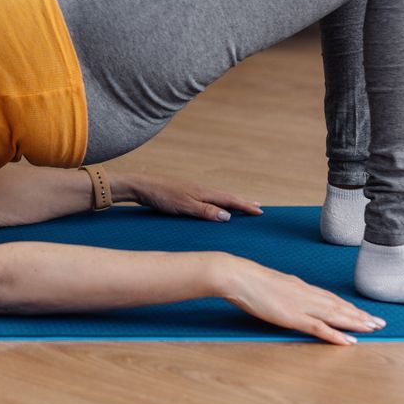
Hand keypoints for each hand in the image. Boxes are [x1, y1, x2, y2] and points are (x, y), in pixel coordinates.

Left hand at [130, 173, 262, 221]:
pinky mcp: (186, 194)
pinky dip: (219, 202)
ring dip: (232, 202)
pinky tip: (217, 206)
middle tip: (258, 208)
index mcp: (204, 193)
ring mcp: (194, 191)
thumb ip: (205, 211)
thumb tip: (228, 216)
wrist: (142, 186)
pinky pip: (210, 199)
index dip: (245, 206)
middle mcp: (202, 190)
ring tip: (242, 206)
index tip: (261, 212)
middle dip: (243, 202)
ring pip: (219, 197)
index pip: (230, 200)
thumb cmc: (161, 196)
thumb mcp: (184, 206)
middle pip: (228, 196)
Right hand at [215, 254, 386, 344]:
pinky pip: (320, 328)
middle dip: (360, 315)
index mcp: (299, 286)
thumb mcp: (269, 283)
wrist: (237, 276)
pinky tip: (350, 341)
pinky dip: (337, 335)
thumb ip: (282, 290)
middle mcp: (305, 294)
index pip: (329, 297)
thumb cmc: (247, 279)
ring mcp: (301, 305)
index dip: (347, 306)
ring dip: (356, 323)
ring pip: (336, 315)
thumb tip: (286, 294)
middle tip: (379, 322)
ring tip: (373, 329)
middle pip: (338, 306)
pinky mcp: (293, 317)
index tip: (362, 311)